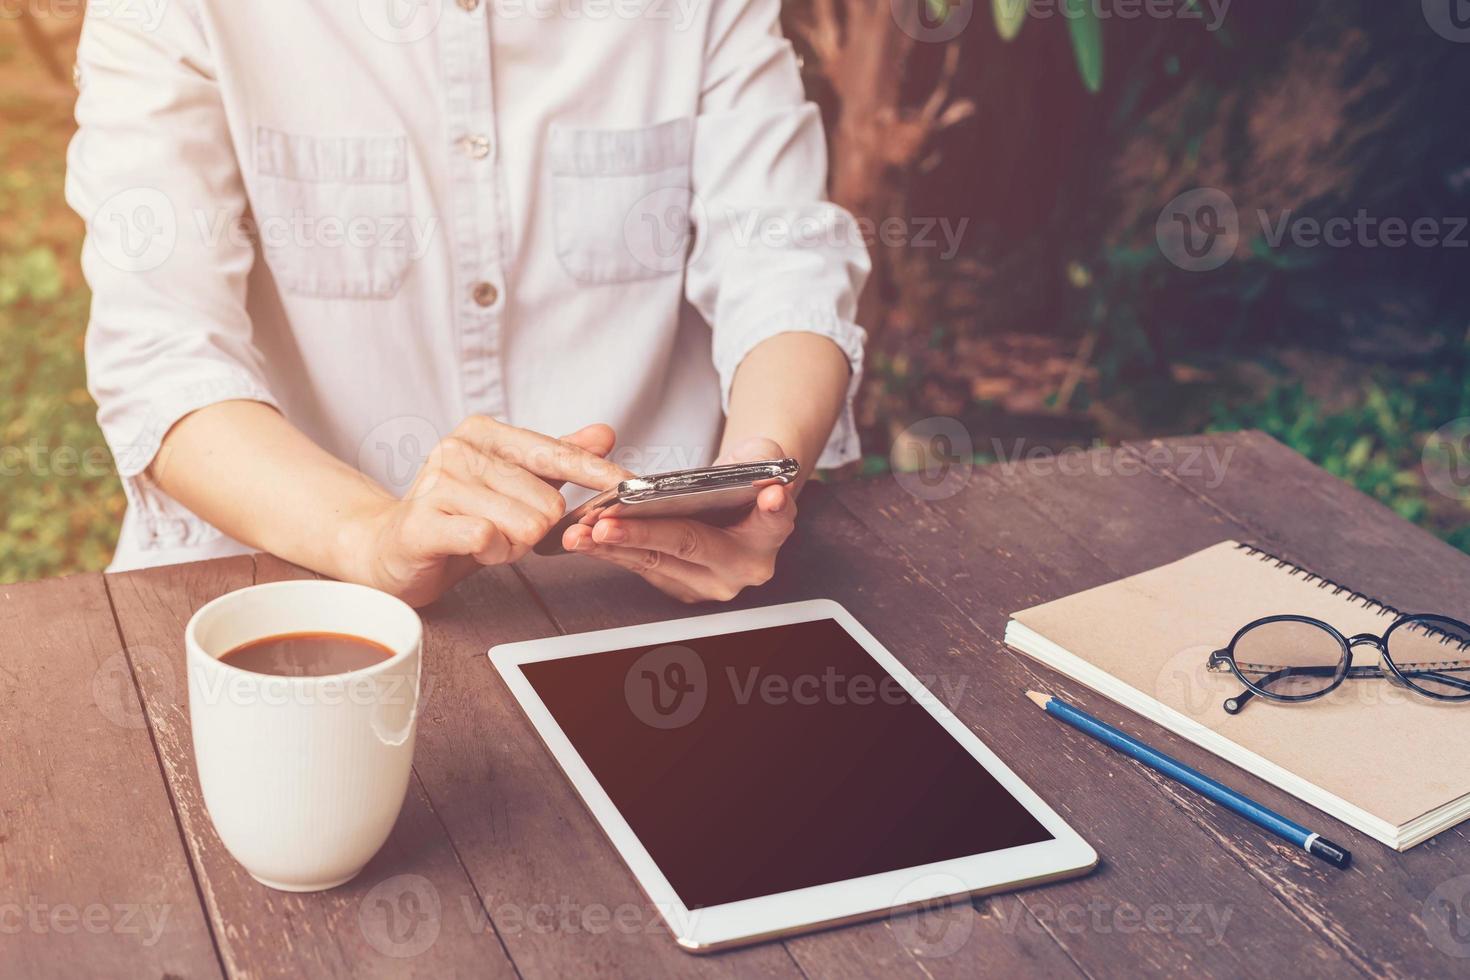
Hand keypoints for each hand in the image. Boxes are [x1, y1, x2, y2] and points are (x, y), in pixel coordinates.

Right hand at [350, 418, 627, 605]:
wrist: (393, 549)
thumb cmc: (458, 517)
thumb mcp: (514, 485)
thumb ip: (556, 459)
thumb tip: (604, 433)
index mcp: (483, 433)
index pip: (556, 452)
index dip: (597, 472)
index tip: (631, 484)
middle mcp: (459, 448)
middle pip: (546, 500)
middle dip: (536, 528)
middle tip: (504, 530)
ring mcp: (438, 482)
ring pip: (523, 523)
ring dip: (513, 544)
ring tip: (485, 538)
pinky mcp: (424, 519)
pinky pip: (490, 540)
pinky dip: (493, 555)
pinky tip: (474, 550)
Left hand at [563, 437, 796, 602]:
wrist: (732, 503)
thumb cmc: (745, 477)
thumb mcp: (761, 457)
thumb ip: (763, 461)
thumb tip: (767, 481)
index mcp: (770, 533)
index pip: (772, 520)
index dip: (772, 510)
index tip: (770, 496)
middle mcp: (743, 567)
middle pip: (690, 545)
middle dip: (643, 534)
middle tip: (606, 523)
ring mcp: (708, 582)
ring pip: (655, 561)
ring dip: (612, 546)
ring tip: (580, 532)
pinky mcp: (678, 585)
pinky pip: (640, 566)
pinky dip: (610, 550)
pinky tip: (584, 537)